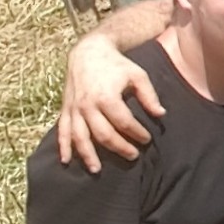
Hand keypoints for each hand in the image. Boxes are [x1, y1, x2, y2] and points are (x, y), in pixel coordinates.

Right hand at [56, 37, 160, 171]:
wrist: (89, 52)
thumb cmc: (117, 64)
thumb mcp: (138, 75)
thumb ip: (149, 96)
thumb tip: (161, 115)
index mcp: (106, 97)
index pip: (124, 123)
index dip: (137, 134)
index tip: (148, 140)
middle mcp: (87, 106)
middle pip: (104, 135)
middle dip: (120, 148)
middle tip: (133, 156)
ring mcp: (74, 109)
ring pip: (80, 138)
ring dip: (88, 156)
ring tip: (97, 170)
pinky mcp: (65, 109)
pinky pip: (62, 131)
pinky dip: (63, 147)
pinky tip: (66, 160)